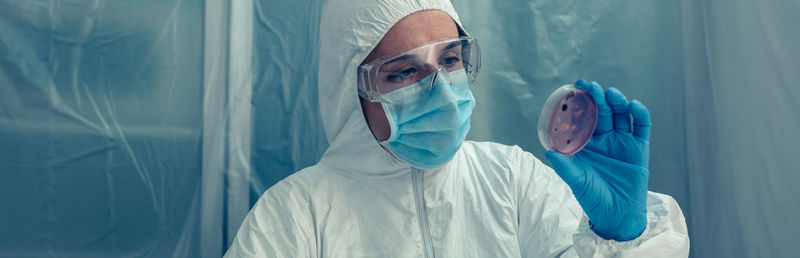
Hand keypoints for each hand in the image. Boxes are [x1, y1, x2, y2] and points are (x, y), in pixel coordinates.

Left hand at [545, 79, 650, 240]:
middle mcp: (606, 138)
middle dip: (597, 96)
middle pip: (604, 111)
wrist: (617, 215)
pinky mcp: (640, 148)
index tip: (575, 87)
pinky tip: (632, 106)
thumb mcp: (577, 181)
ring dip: (617, 101)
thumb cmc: (593, 198)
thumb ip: (565, 167)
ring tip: (610, 94)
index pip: (585, 116)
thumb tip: (548, 151)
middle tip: (590, 85)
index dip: (581, 101)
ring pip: (622, 114)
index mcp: (588, 142)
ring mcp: (623, 141)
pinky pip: (641, 126)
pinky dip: (639, 114)